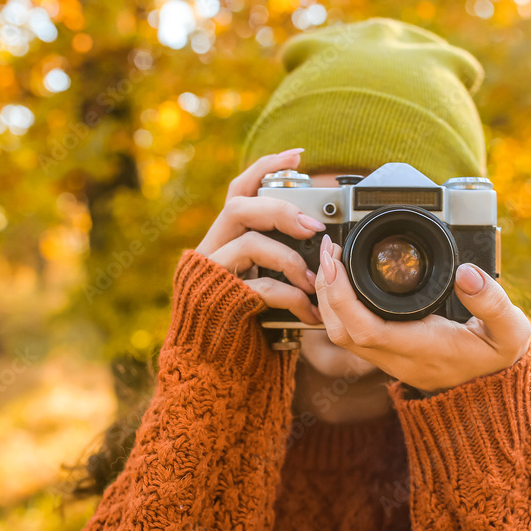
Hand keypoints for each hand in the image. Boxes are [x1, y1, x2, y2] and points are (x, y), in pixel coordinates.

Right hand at [196, 148, 325, 324]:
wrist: (216, 374)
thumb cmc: (246, 329)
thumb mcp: (265, 286)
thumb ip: (279, 259)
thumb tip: (322, 242)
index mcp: (222, 241)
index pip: (238, 191)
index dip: (265, 167)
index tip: (298, 156)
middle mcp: (209, 252)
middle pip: (238, 208)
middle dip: (281, 211)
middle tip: (315, 227)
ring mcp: (210, 277)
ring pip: (248, 243)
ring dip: (290, 259)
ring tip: (314, 280)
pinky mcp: (219, 302)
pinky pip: (260, 287)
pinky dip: (291, 297)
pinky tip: (309, 312)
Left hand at [314, 235, 530, 392]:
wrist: (492, 391)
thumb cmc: (498, 360)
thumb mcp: (510, 331)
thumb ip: (493, 302)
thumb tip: (467, 272)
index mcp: (422, 349)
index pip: (366, 329)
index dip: (342, 296)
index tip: (337, 260)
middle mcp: (398, 358)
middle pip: (341, 332)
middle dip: (327, 290)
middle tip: (330, 250)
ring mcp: (389, 359)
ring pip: (340, 335)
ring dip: (328, 298)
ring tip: (333, 260)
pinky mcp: (387, 354)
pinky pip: (350, 333)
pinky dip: (338, 306)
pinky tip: (342, 282)